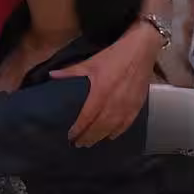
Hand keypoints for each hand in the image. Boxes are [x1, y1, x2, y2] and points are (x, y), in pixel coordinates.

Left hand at [51, 21, 164, 146]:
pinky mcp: (138, 104)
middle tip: (78, 144)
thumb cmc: (114, 55)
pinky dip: (118, 132)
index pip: (87, 117)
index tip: (70, 136)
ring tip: (91, 143)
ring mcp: (128, 105)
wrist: (142, 49)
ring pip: (113, 127)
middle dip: (88, 137)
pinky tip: (110, 136)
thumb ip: (70, 72)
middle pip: (99, 126)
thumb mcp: (90, 62)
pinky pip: (127, 123)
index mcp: (101, 92)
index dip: (78, 129)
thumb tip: (51, 75)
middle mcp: (114, 102)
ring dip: (101, 137)